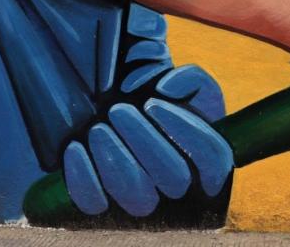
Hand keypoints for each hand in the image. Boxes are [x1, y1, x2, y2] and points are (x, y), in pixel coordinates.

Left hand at [60, 4, 234, 218]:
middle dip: (144, 141)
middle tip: (117, 110)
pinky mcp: (107, 209)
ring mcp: (146, 204)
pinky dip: (84, 176)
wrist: (122, 113)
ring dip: (116, 159)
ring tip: (97, 127)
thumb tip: (166, 90)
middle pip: (176, 179)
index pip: (213, 158)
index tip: (153, 103)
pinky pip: (96, 205)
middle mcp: (184, 190)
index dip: (186, 133)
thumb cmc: (161, 101)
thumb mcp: (188, 84)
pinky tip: (77, 147)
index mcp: (211, 159)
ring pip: (138, 196)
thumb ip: (191, 79)